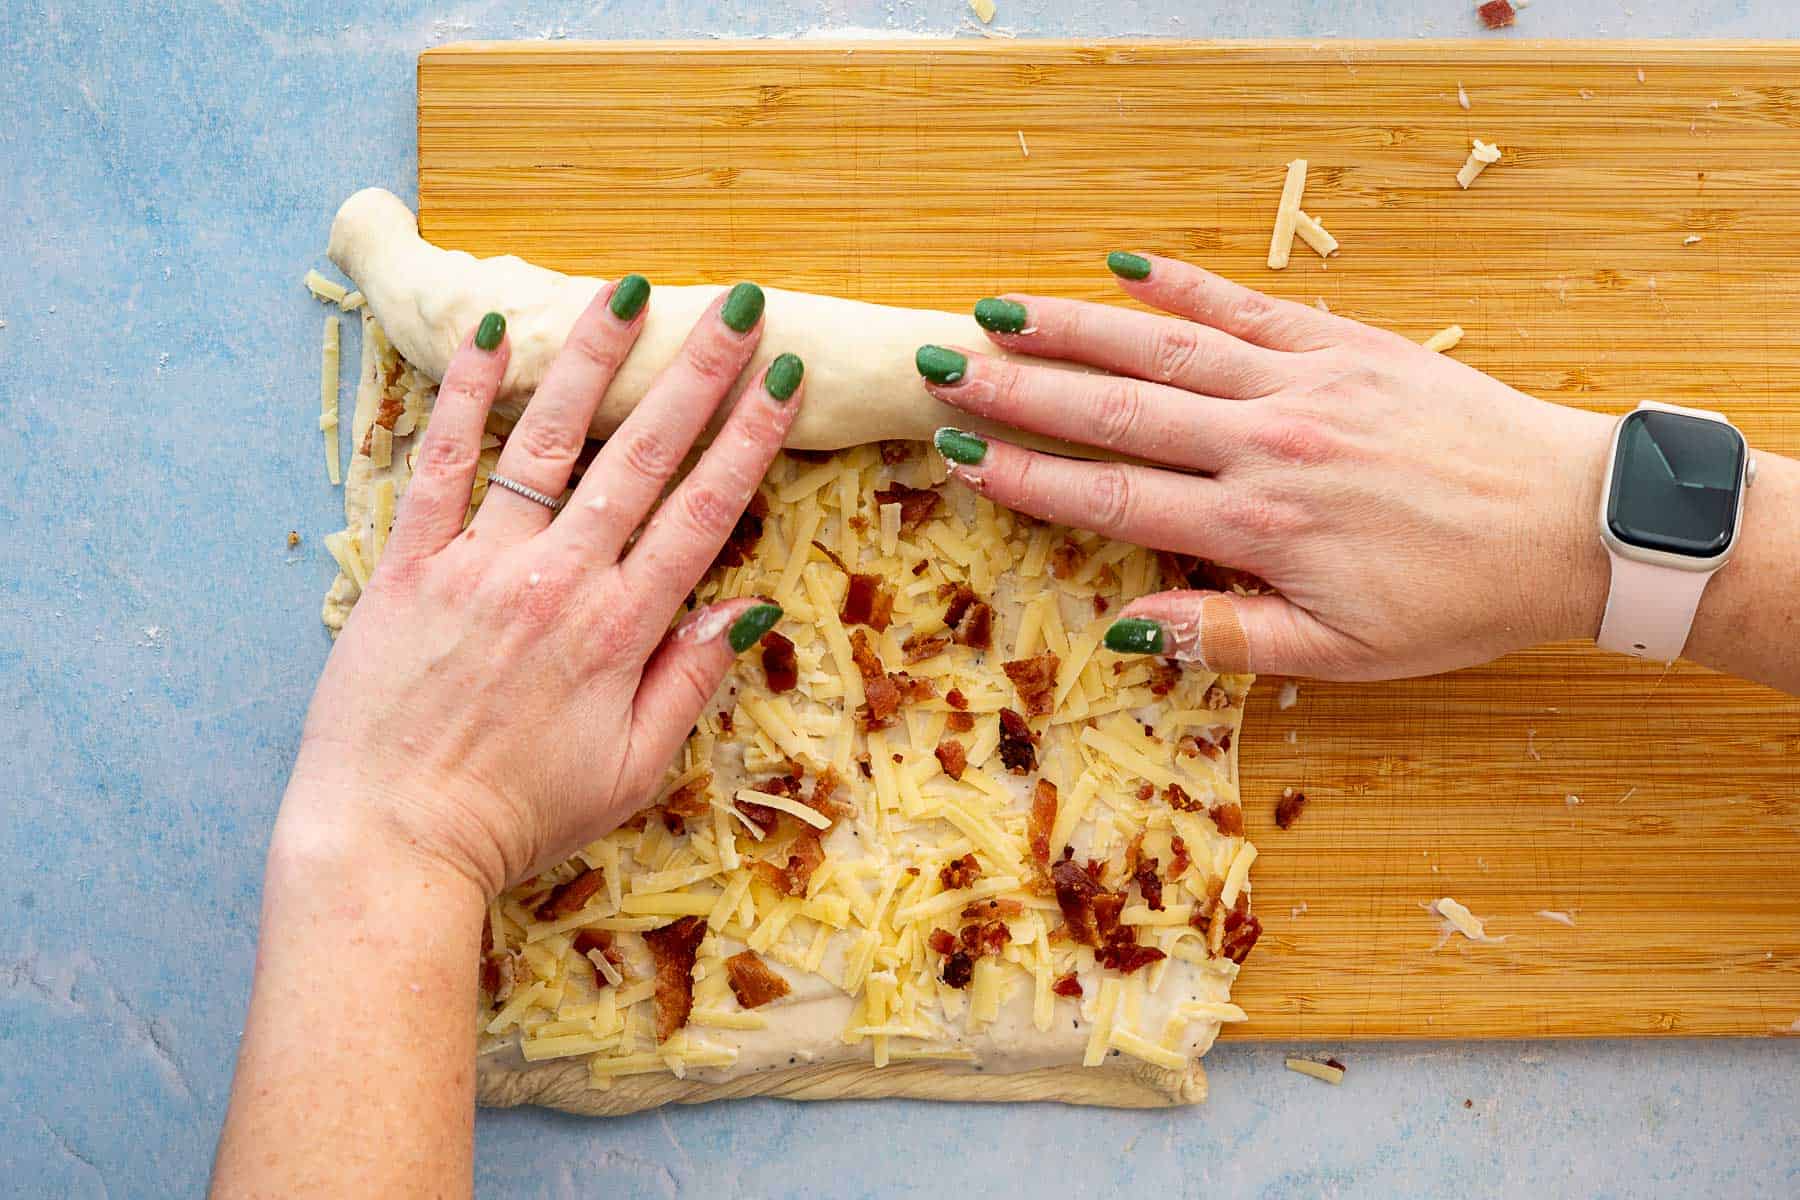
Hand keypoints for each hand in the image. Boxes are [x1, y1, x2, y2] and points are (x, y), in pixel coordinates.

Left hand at [284, 279, 803, 895]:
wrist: (392, 840)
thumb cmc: (518, 814)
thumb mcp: (632, 769)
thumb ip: (690, 681)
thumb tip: (748, 608)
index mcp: (621, 630)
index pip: (703, 512)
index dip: (750, 440)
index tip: (784, 380)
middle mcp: (558, 580)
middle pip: (643, 457)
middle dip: (697, 375)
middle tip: (737, 306)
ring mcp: (479, 564)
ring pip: (548, 441)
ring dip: (593, 360)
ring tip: (629, 290)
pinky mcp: (407, 564)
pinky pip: (439, 464)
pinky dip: (461, 396)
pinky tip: (489, 334)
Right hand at [916, 254, 1613, 680]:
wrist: (1569, 523)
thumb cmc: (1456, 601)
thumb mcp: (1341, 654)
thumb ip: (1228, 637)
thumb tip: (1130, 630)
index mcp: (1255, 526)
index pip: (1111, 494)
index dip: (1028, 475)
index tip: (961, 454)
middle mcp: (1266, 443)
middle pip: (1116, 409)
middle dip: (1020, 389)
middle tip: (943, 368)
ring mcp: (1305, 382)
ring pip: (1166, 348)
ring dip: (1076, 327)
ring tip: (1001, 311)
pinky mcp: (1347, 343)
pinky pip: (1249, 305)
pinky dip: (1184, 285)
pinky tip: (1125, 265)